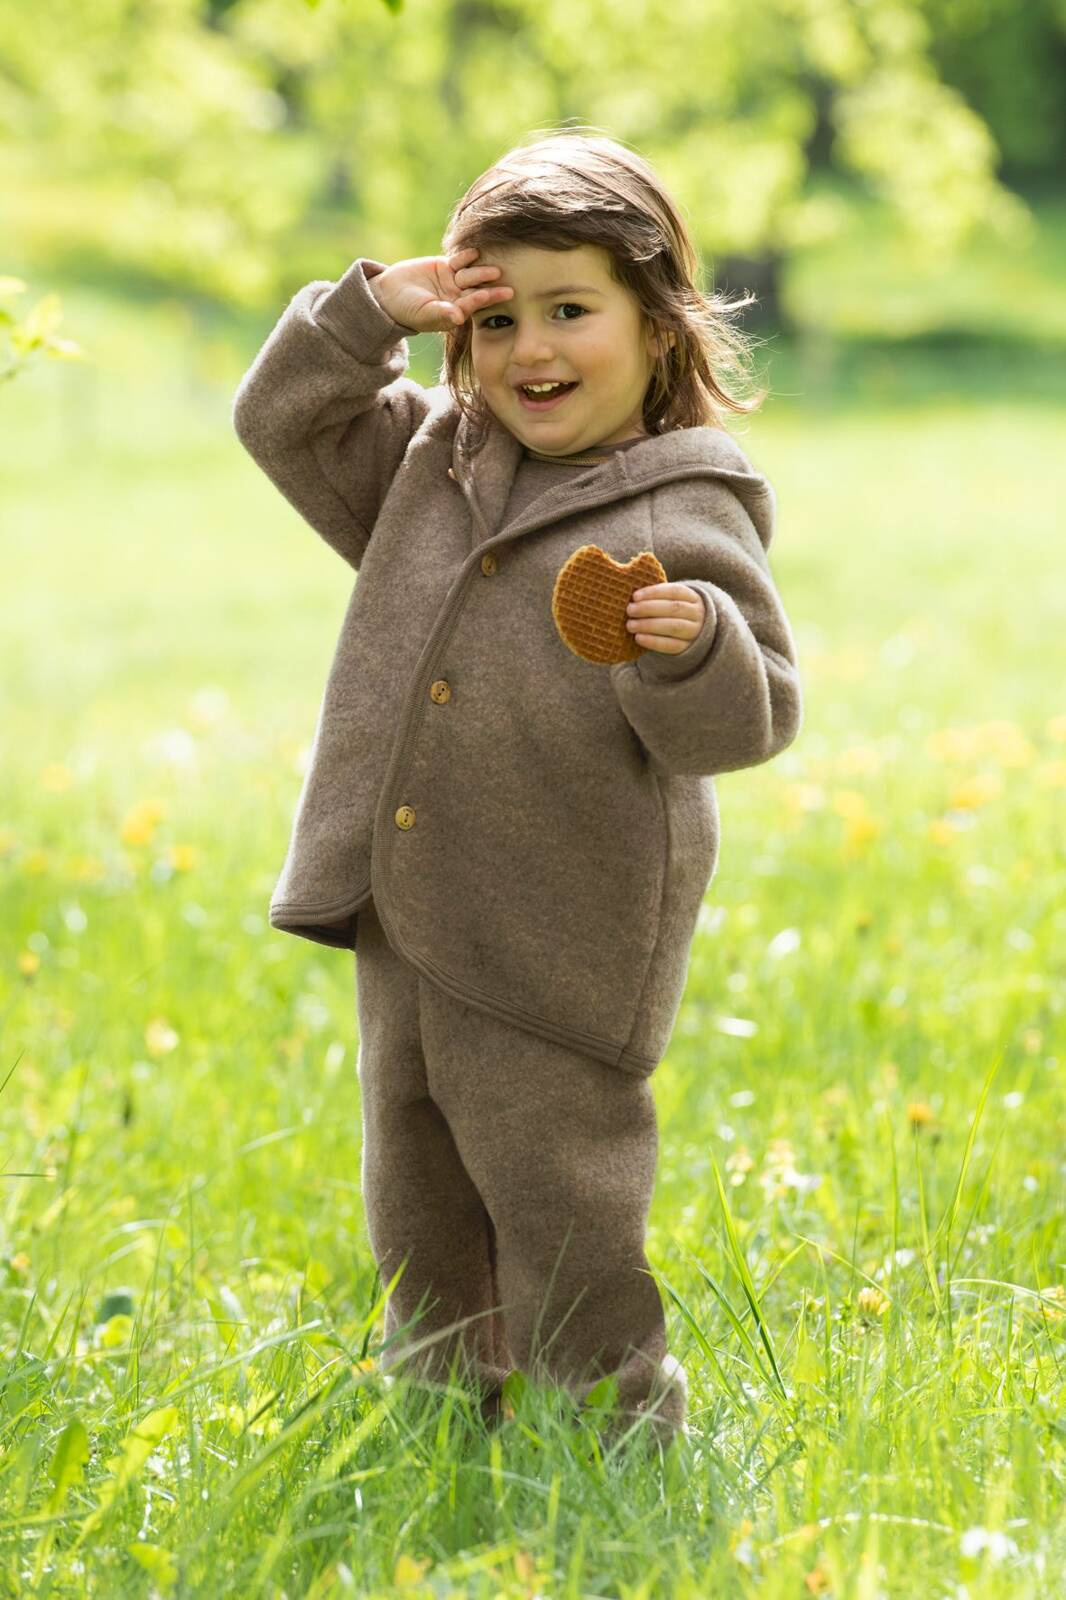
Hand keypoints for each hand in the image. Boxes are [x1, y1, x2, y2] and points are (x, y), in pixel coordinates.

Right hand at [366, 247, 513, 334]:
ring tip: (494, 269)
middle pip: (476, 290)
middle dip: (490, 287)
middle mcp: (458, 298)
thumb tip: (458, 318)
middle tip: (505, 282)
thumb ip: (441, 314)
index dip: (482, 299)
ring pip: (470, 275)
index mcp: (455, 312)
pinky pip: (459, 261)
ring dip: (481, 271)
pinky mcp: (446, 267)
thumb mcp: (424, 313)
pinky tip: (476, 252)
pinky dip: (466, 256)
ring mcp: (453, 282)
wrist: (390, 293)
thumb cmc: (406, 309)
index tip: (492, 295)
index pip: (472, 305)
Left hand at [626, 582, 705, 653]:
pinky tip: (638, 638)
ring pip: (673, 626)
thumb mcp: (671, 601)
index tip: (635, 596)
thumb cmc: (673, 612)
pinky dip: (653, 641)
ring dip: (648, 625)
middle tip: (630, 610)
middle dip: (649, 608)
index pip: (675, 591)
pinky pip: (670, 645)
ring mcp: (694, 632)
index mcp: (692, 597)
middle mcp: (696, 614)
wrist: (692, 633)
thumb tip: (633, 596)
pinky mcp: (686, 648)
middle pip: (674, 608)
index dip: (654, 592)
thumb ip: (656, 597)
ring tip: (630, 625)